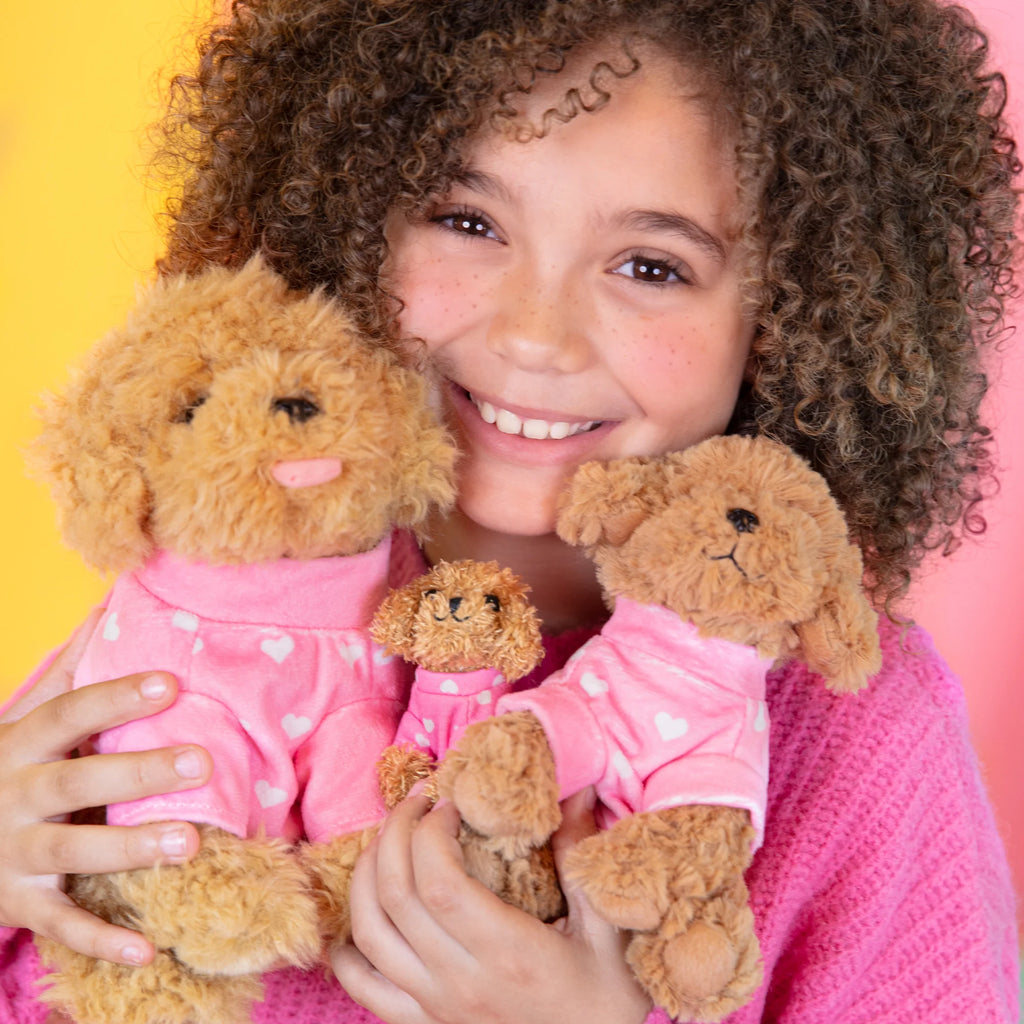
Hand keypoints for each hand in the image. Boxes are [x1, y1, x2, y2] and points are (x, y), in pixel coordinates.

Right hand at [0, 609, 212, 965]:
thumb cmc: (7, 766)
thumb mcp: (25, 718)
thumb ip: (69, 668)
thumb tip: (115, 602)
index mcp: (16, 745)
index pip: (67, 713)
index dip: (116, 697)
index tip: (171, 682)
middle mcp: (11, 798)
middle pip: (75, 784)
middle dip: (137, 773)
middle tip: (203, 762)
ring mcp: (12, 856)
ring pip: (71, 855)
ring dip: (129, 852)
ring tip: (190, 844)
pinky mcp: (18, 906)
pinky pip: (61, 928)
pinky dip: (102, 942)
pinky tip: (149, 949)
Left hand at [333, 787, 651, 1023]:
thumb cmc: (604, 1004)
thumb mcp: (609, 930)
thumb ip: (582, 858)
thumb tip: (578, 792)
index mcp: (508, 953)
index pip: (439, 882)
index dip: (429, 833)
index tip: (448, 804)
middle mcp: (461, 981)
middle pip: (397, 896)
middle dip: (394, 833)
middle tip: (416, 802)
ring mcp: (435, 1006)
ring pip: (371, 933)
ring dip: (366, 875)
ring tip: (386, 839)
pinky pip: (363, 987)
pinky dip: (348, 948)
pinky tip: (358, 915)